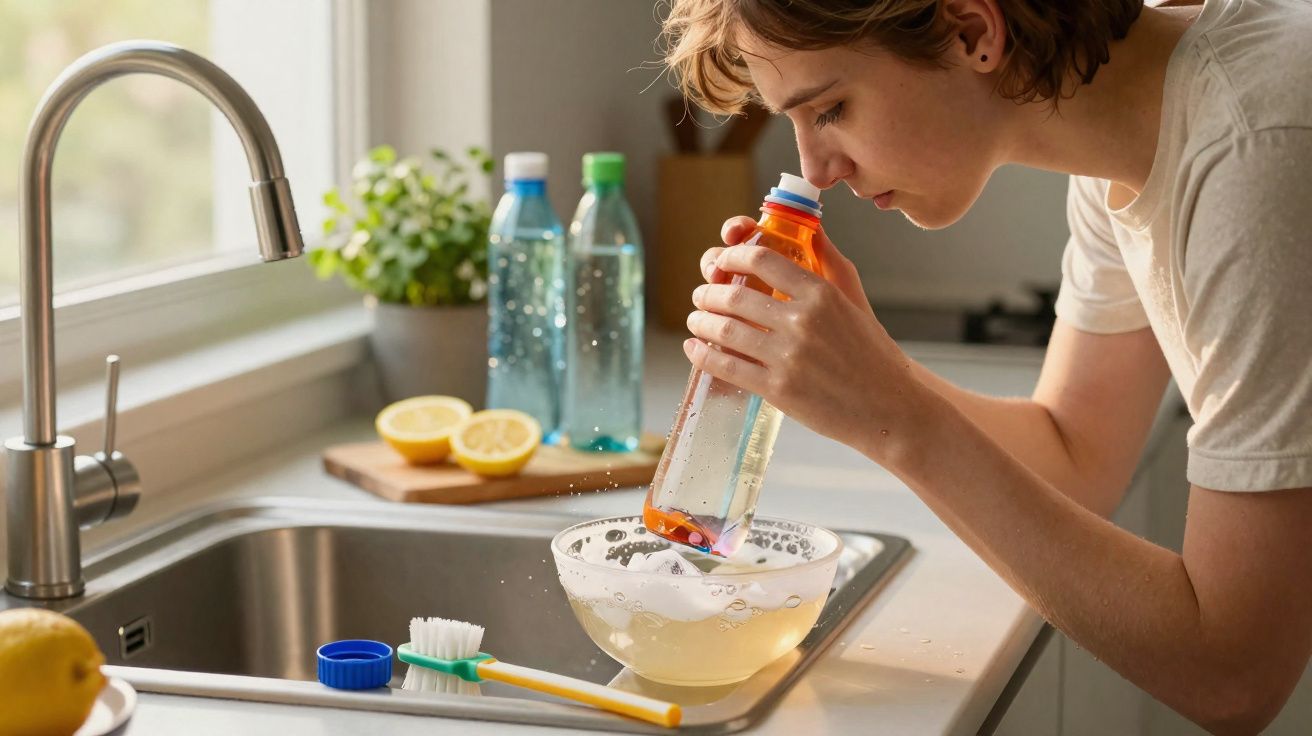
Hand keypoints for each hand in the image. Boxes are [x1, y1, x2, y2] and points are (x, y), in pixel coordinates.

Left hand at [685, 227, 928, 463]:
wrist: (888, 406)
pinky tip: (693, 348)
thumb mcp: (854, 297)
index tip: (721, 261)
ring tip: (695, 320)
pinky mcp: (778, 389)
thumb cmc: (871, 351)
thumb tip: (809, 227)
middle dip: (708, 293)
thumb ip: (828, 260)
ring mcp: (789, 357)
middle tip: (700, 296)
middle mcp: (802, 321)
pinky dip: (702, 355)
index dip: (732, 257)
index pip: (762, 260)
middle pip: (735, 295)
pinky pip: (728, 367)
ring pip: (726, 330)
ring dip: (700, 322)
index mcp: (820, 294)